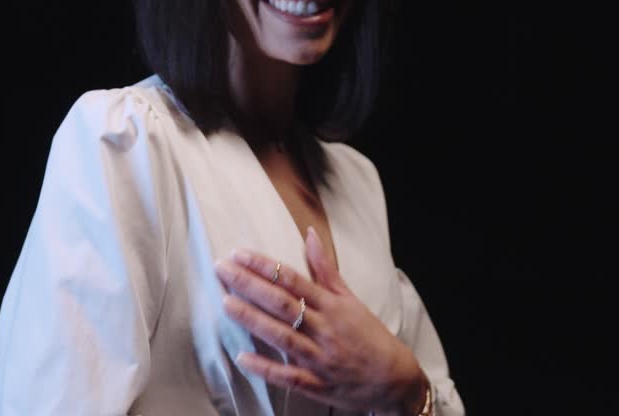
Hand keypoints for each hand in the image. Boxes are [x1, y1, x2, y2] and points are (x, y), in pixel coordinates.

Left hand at [214, 226, 427, 414]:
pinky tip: (242, 357)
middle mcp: (325, 329)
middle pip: (282, 304)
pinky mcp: (317, 385)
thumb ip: (325, 269)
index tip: (239, 253)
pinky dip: (265, 368)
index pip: (293, 280)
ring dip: (253, 320)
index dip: (264, 265)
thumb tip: (309, 233)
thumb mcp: (350, 299)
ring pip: (282, 336)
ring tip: (226, 303)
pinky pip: (288, 377)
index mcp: (333, 306)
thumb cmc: (371, 335)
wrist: (396, 380)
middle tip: (221, 269)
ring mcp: (320, 358)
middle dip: (250, 285)